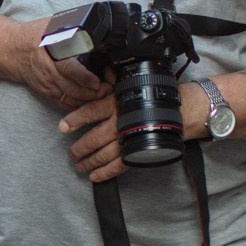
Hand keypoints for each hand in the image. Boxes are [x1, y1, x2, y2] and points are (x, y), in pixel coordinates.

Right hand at [17, 18, 110, 111]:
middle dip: (93, 93)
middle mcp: (48, 73)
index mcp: (49, 55)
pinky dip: (78, 105)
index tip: (98, 81)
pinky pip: (63, 104)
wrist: (12, 51)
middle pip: (72, 90)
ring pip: (70, 100)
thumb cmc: (34, 36)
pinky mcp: (46, 93)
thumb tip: (92, 23)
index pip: (68, 70)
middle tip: (108, 88)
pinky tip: (89, 100)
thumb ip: (70, 26)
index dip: (85, 78)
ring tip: (103, 94)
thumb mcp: (51, 26)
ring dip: (88, 100)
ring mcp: (47, 86)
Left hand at [58, 81, 209, 183]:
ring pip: (103, 154)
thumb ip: (114, 79)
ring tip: (79, 166)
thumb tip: (102, 69)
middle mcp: (120, 122)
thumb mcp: (131, 83)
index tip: (62, 127)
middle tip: (71, 153)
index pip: (90, 111)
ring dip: (89, 162)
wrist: (183, 110)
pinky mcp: (138, 152)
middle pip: (93, 139)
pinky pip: (119, 166)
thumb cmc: (155, 94)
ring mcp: (128, 139)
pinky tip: (94, 176)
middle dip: (79, 148)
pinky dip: (105, 172)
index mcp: (116, 104)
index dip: (75, 120)